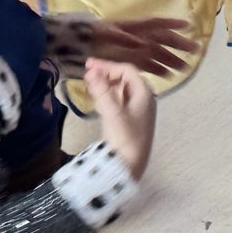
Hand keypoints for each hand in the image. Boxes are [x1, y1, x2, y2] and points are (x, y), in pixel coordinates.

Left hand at [81, 16, 196, 76]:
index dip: (172, 23)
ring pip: (158, 54)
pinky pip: (147, 64)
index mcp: (134, 28)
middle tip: (196, 50)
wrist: (76, 46)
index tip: (188, 25)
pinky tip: (167, 76)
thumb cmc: (93, 37)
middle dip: (179, 45)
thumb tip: (143, 43)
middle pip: (162, 40)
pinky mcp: (129, 60)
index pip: (157, 24)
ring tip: (185, 68)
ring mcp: (134, 49)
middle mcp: (138, 37)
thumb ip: (124, 38)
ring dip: (172, 60)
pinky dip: (158, 69)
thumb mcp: (107, 35)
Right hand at [85, 59, 157, 176]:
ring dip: (106, 84)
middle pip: (125, 78)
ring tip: (89, 83)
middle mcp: (144, 99)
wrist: (129, 167)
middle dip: (106, 73)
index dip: (108, 66)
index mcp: (144, 93)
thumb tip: (91, 70)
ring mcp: (138, 110)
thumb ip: (101, 90)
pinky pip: (120, 100)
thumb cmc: (124, 138)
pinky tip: (97, 98)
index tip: (89, 66)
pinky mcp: (131, 121)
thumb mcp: (112, 112)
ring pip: (122, 89)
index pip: (127, 70)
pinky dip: (108, 95)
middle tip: (87, 72)